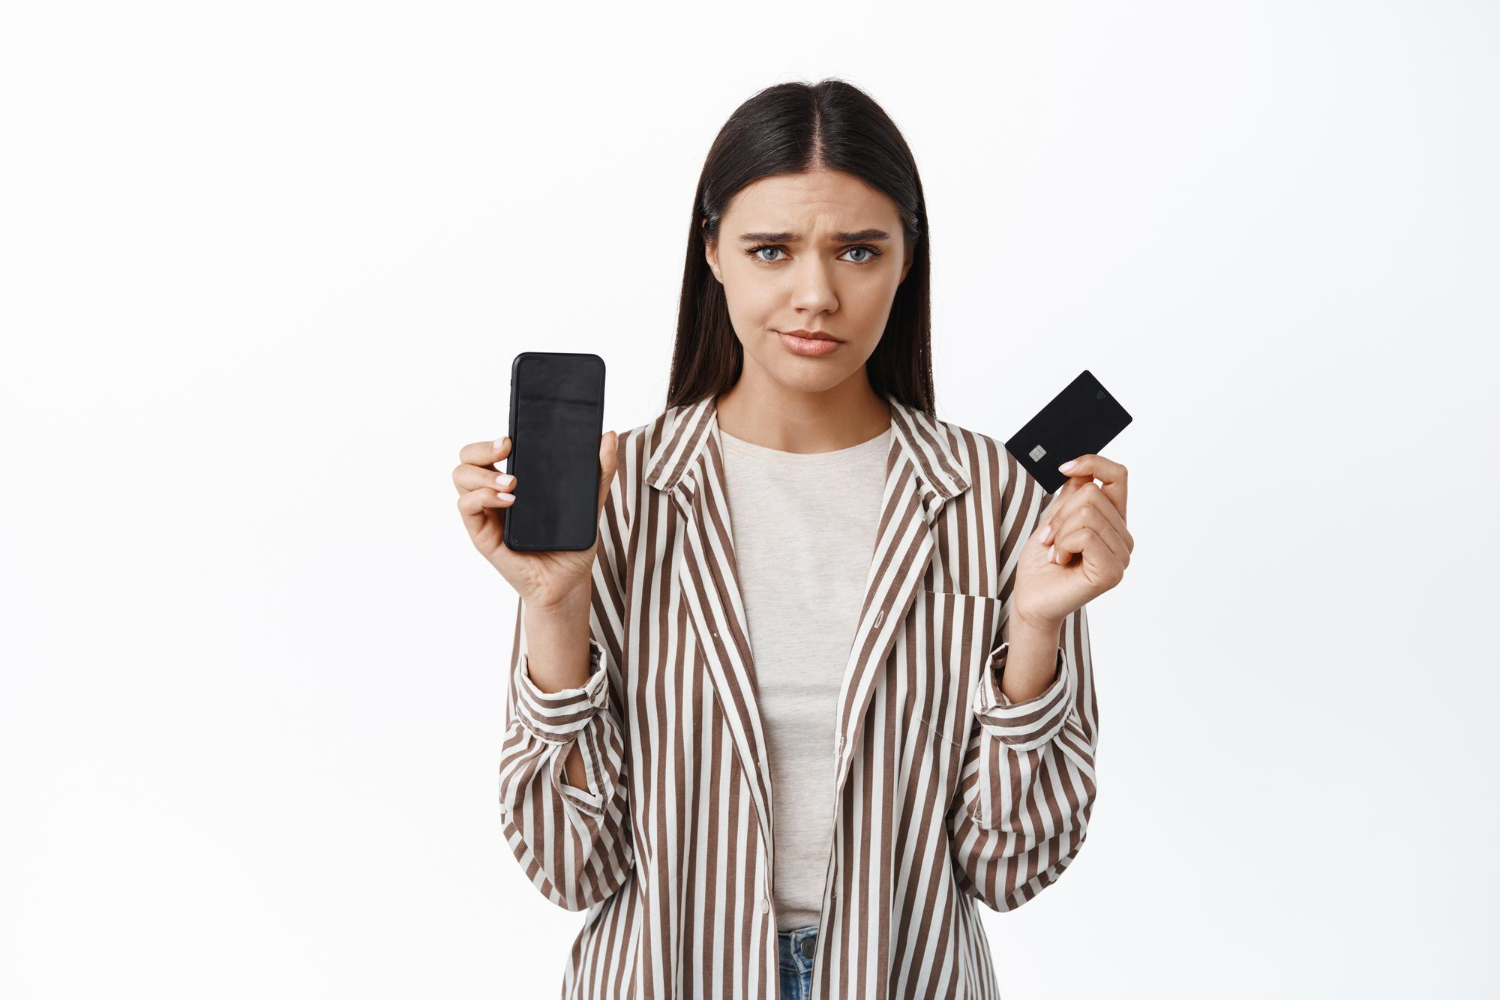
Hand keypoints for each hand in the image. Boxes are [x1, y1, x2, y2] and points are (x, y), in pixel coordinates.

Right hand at [453, 430, 618, 609]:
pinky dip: (482, 497)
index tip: (511, 438)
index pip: (489, 450)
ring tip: (512, 483)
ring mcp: (486, 513)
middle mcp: (494, 494)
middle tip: (506, 450)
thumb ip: (600, 470)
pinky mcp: (483, 534)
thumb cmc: (572, 543)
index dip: (492, 440)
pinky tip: (509, 501)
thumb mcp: (590, 501)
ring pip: (461, 478)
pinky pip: (466, 507)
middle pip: (467, 459)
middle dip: (481, 448)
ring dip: (482, 474)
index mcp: (514, 480)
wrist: (569, 582)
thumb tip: (608, 436)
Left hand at [1010, 453, 1132, 632]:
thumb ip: (1073, 495)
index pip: (1118, 476)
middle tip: (1050, 538)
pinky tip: (1060, 561)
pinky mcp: (1111, 572)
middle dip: (1060, 512)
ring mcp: (1121, 556)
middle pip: (1093, 493)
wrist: (1031, 598)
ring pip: (1088, 513)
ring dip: (1059, 532)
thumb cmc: (1042, 563)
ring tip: (1055, 552)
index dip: (1092, 462)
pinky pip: (1085, 536)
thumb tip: (1083, 468)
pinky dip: (1063, 545)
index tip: (1063, 468)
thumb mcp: (1056, 519)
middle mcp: (1123, 538)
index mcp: (1114, 522)